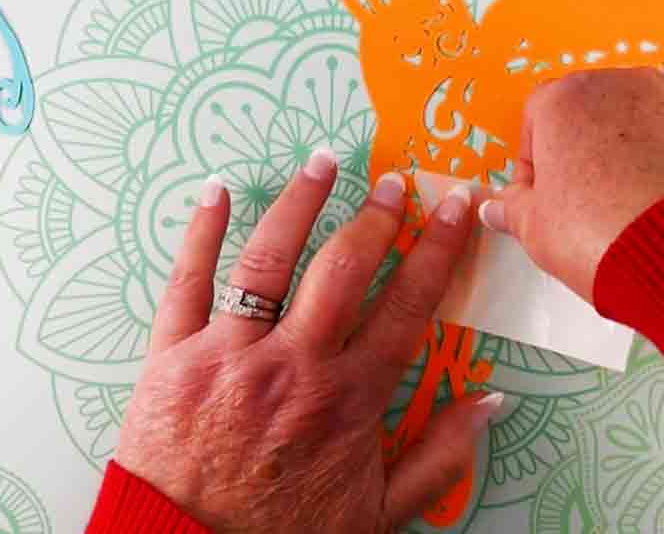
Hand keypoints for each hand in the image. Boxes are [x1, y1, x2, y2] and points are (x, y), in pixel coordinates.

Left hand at [114, 152, 498, 533]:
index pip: (408, 304)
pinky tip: (216, 191)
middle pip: (344, 268)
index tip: (454, 209)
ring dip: (300, 202)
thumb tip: (490, 401)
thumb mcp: (380, 512)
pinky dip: (200, 231)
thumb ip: (441, 455)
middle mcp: (292, 365)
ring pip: (269, 259)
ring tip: (322, 163)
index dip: (438, 250)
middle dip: (376, 216)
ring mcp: (230, 355)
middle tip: (394, 183)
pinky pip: (186, 281)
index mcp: (348, 399)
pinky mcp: (173, 357)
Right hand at [479, 68, 663, 302]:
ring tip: (638, 212)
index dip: (536, 166)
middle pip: (591, 116)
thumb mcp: (539, 232)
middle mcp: (620, 85)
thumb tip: (499, 208)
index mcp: (566, 99)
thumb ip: (513, 212)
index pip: (536, 120)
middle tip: (591, 210)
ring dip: (634, 157)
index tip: (544, 201)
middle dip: (586, 157)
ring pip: (642, 124)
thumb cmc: (609, 234)